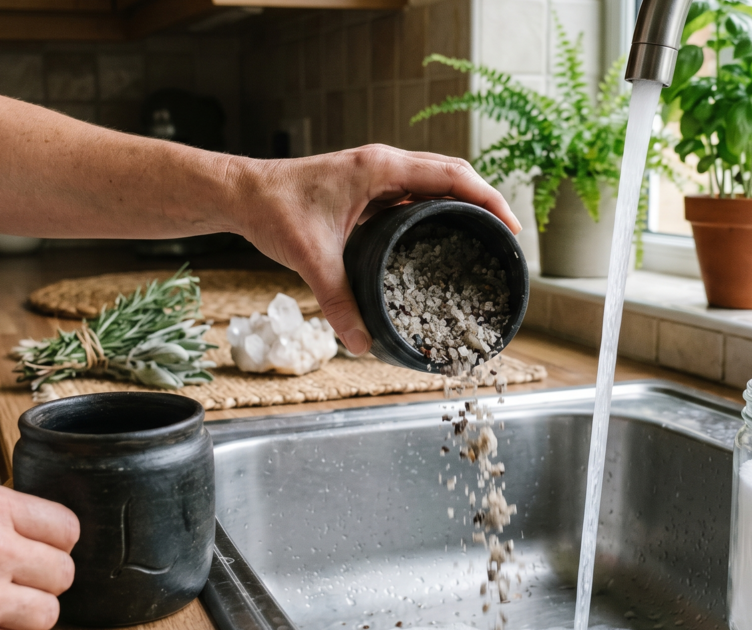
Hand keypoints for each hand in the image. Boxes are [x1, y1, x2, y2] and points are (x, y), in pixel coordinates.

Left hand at [233, 145, 520, 354]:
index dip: (487, 198)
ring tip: (483, 235)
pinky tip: (441, 234)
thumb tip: (360, 343)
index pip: (452, 175)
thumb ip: (338, 302)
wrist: (242, 193)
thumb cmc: (273, 210)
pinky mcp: (367, 184)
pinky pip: (414, 190)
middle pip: (452, 173)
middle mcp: (384, 163)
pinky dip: (436, 206)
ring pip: (435, 179)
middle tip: (505, 237)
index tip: (509, 226)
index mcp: (381, 168)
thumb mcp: (311, 258)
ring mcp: (376, 172)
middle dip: (484, 201)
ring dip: (462, 201)